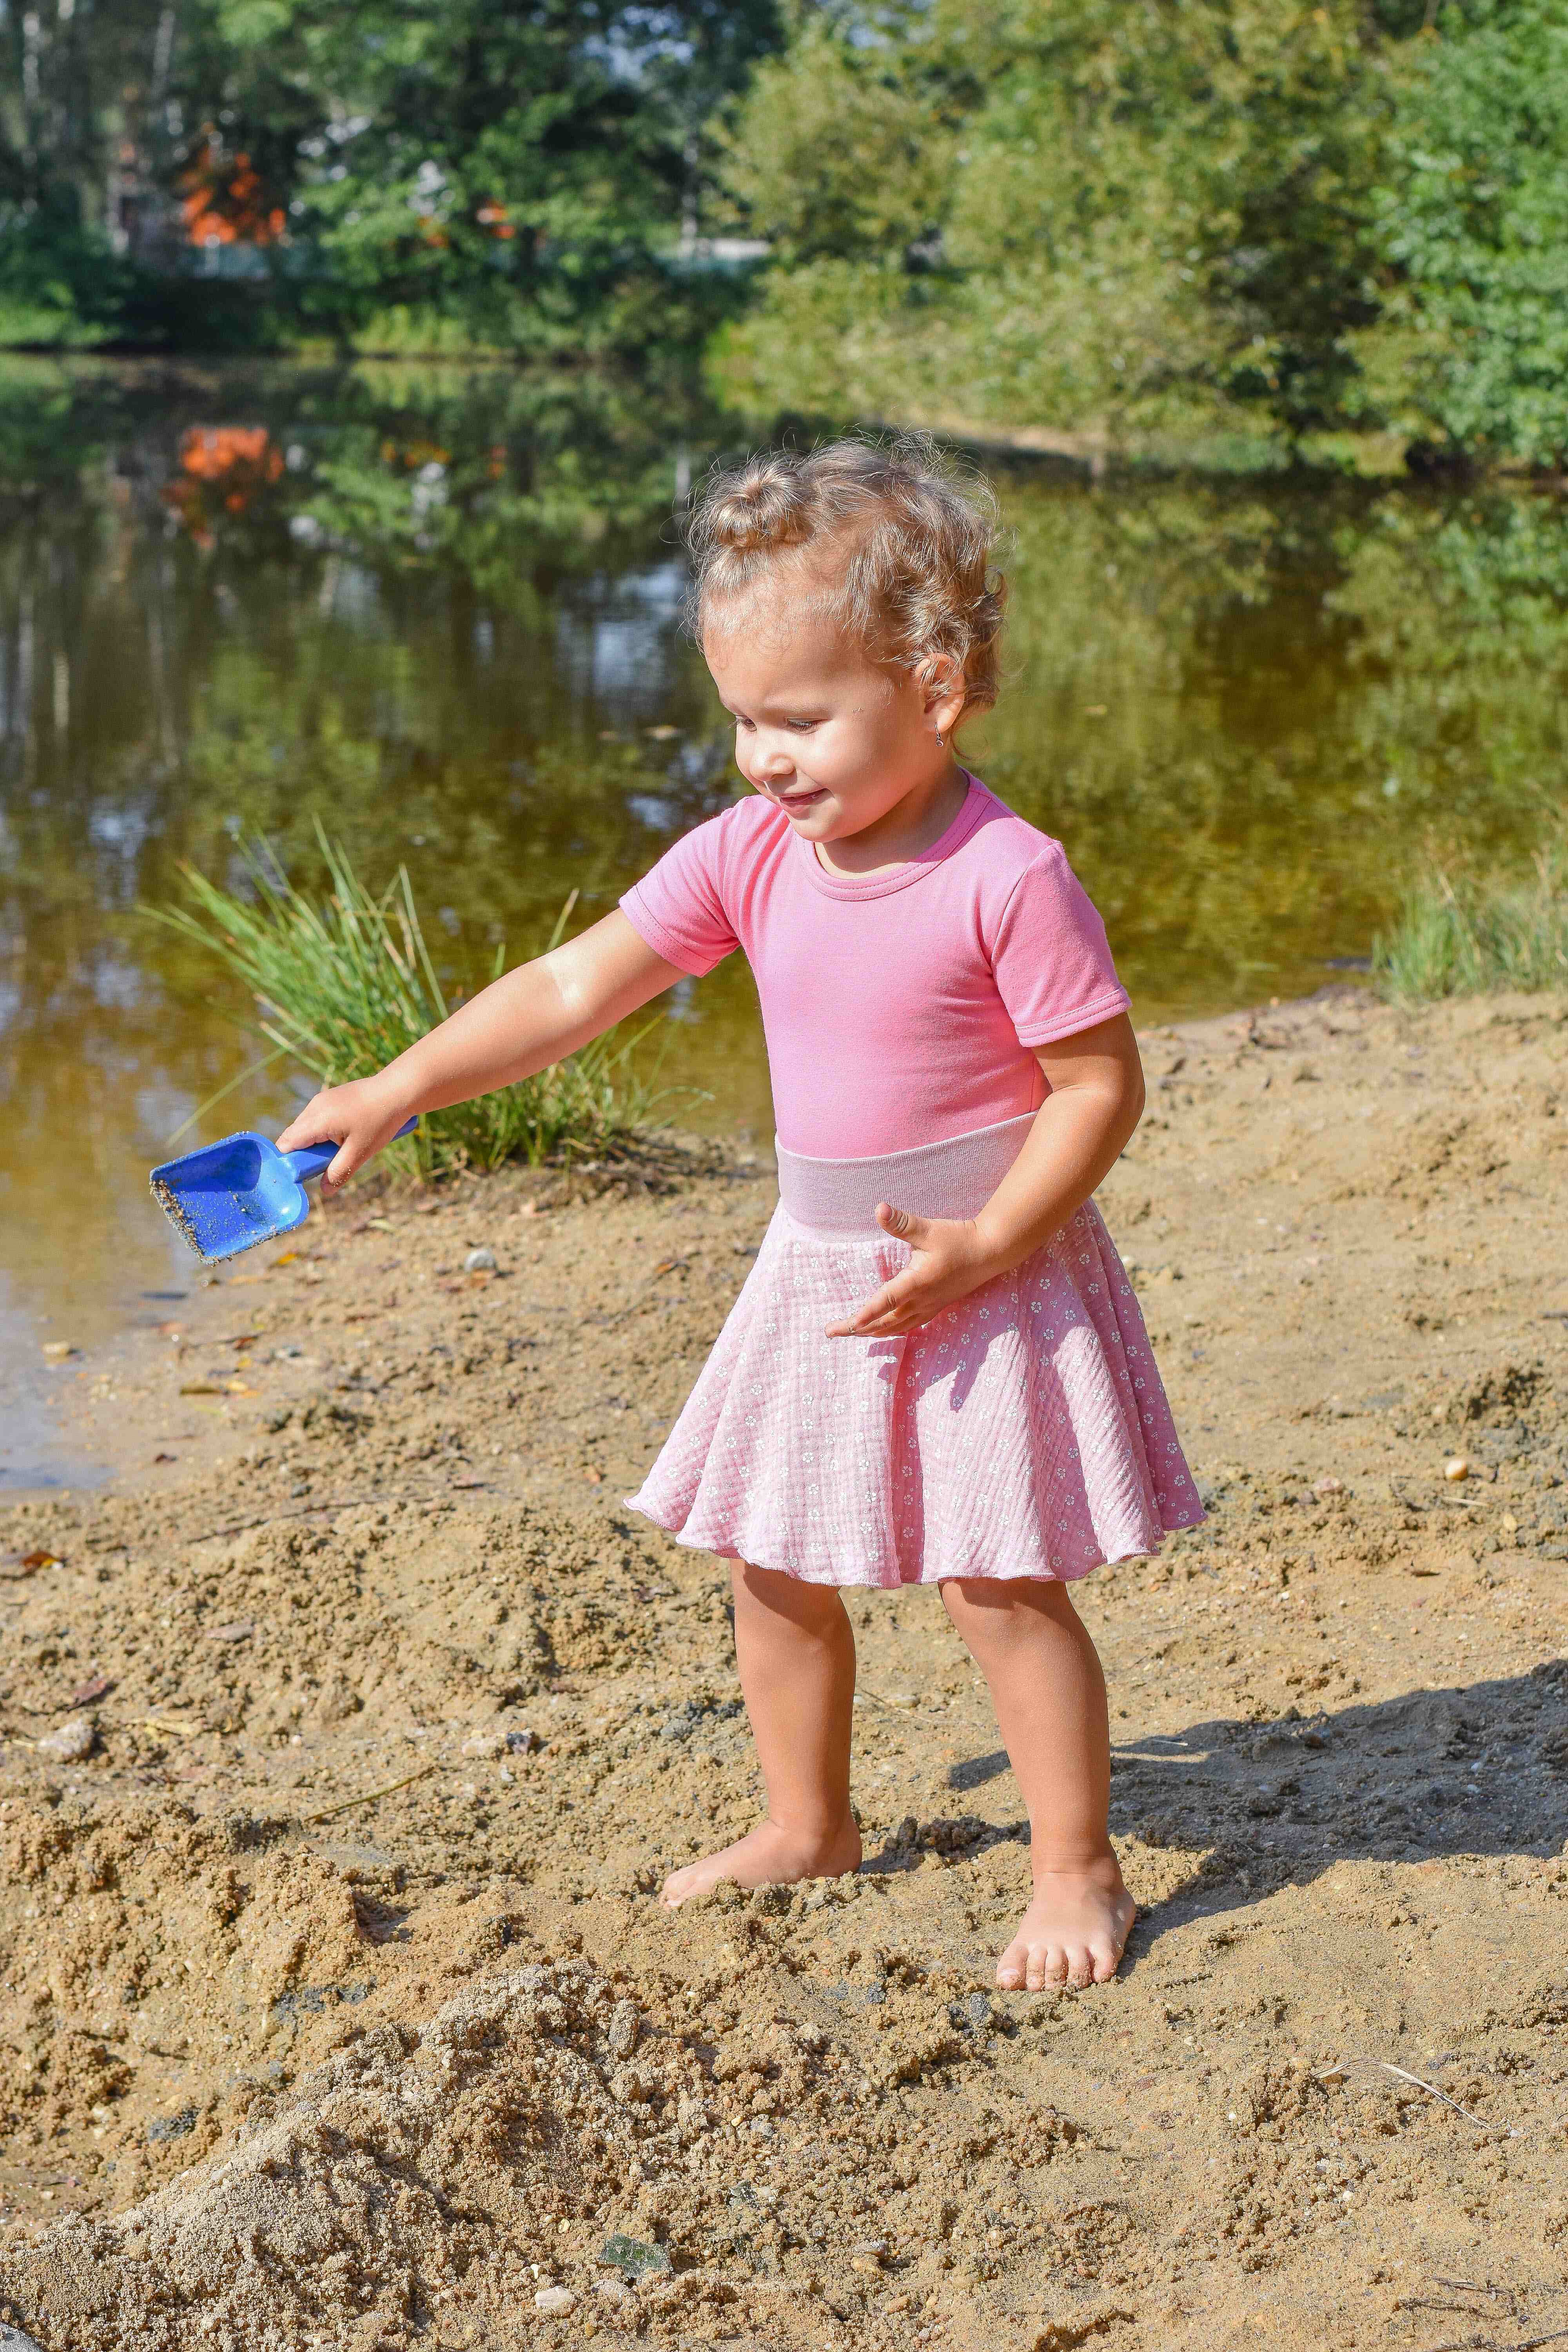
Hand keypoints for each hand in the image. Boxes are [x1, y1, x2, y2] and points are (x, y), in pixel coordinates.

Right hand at [275, 1076, 414, 1195]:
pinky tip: (346, 1134)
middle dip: (306, 1152)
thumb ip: (339, 1172)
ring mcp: (322, 1099)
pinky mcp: (330, 1096)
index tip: (304, 1172)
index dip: (290, 1160)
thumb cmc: (380, 1120)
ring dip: (317, 1141)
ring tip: (342, 1147)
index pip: (287, 1142)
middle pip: (295, 1135)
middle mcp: (314, 1106)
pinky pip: (317, 1117)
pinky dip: (324, 1130)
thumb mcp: (360, 1152)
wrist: (398, 1090)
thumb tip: (325, 1191)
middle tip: (329, 1161)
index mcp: (317, 1120)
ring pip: (306, 1126)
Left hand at [825, 1203, 1004, 1338]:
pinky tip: (883, 1330)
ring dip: (872, 1333)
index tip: (843, 1326)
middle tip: (831, 1331)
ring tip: (851, 1333)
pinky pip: (908, 1326)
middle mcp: (921, 1300)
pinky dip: (890, 1331)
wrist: (990, 1252)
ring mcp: (929, 1307)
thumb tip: (879, 1208)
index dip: (863, 1316)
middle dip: (856, 1329)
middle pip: (884, 1323)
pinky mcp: (935, 1307)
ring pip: (895, 1328)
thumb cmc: (959, 1239)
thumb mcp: (928, 1229)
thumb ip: (901, 1222)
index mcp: (916, 1283)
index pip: (884, 1303)